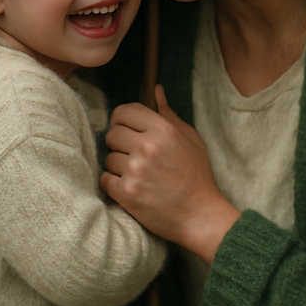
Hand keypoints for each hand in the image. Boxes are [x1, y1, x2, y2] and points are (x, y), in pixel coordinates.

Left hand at [103, 86, 239, 262]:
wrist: (200, 215)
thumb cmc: (197, 176)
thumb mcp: (190, 139)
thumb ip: (168, 114)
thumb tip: (156, 89)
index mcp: (163, 130)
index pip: (124, 111)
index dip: (122, 119)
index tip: (126, 128)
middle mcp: (147, 147)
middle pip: (112, 133)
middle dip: (119, 143)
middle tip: (133, 155)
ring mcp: (135, 170)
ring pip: (108, 157)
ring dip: (118, 166)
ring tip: (138, 175)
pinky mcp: (127, 193)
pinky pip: (105, 179)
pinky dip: (114, 184)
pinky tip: (132, 187)